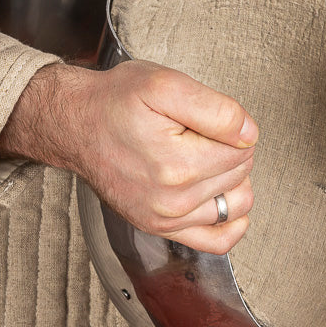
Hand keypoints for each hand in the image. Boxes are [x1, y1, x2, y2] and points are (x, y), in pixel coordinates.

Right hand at [0, 60, 257, 252]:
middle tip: (194, 134)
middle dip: (228, 150)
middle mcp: (173, 200)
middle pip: (241, 175)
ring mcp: (167, 220)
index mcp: (178, 165)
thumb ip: (217, 110)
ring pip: (236, 205)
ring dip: (231, 181)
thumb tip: (249, 134)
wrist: (75, 125)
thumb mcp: (165, 85)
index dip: (231, 128)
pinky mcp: (161, 228)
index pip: (244, 149)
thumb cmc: (115, 103)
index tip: (202, 119)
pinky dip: (230, 221)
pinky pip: (218, 241)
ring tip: (204, 159)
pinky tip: (220, 196)